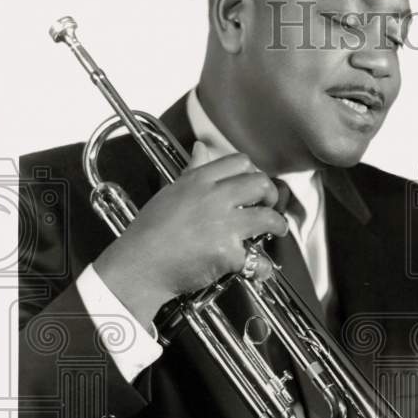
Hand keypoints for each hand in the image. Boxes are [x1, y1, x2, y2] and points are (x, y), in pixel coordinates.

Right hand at [93, 142, 288, 327]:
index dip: (252, 173)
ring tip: (276, 230)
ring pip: (268, 218)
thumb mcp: (170, 192)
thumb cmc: (149, 232)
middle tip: (269, 205)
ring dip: (277, 225)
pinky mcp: (228, 253)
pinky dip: (261, 267)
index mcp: (199, 181)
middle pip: (260, 184)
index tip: (253, 185)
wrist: (139, 265)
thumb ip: (192, 171)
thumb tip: (201, 149)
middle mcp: (214, 198)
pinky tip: (257, 269)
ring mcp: (223, 225)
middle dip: (271, 195)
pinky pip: (257, 259)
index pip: (239, 162)